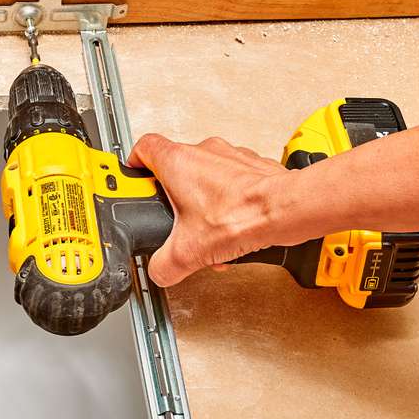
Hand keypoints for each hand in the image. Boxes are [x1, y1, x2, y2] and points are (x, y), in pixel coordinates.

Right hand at [125, 134, 293, 287]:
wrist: (285, 211)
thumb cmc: (241, 215)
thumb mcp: (187, 252)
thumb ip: (163, 265)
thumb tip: (158, 271)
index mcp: (178, 162)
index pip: (144, 146)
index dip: (135, 161)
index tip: (133, 176)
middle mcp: (204, 152)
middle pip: (176, 164)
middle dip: (173, 194)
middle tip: (173, 215)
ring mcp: (231, 156)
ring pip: (207, 173)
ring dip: (204, 199)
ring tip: (208, 227)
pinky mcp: (254, 167)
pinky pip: (233, 180)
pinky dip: (230, 199)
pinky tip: (232, 224)